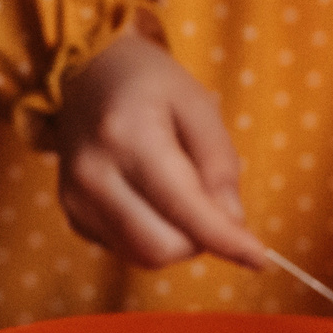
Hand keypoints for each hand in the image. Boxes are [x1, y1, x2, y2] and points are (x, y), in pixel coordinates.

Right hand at [52, 31, 264, 268]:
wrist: (87, 74)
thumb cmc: (150, 83)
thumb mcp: (198, 105)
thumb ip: (219, 164)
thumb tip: (232, 224)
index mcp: (128, 137)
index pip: (184, 208)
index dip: (226, 240)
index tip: (260, 259)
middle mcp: (94, 175)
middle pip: (162, 247)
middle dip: (200, 240)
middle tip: (212, 206)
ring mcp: (76, 199)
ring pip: (144, 256)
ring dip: (177, 241)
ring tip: (179, 197)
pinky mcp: (73, 215)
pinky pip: (126, 250)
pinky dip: (151, 236)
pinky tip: (151, 200)